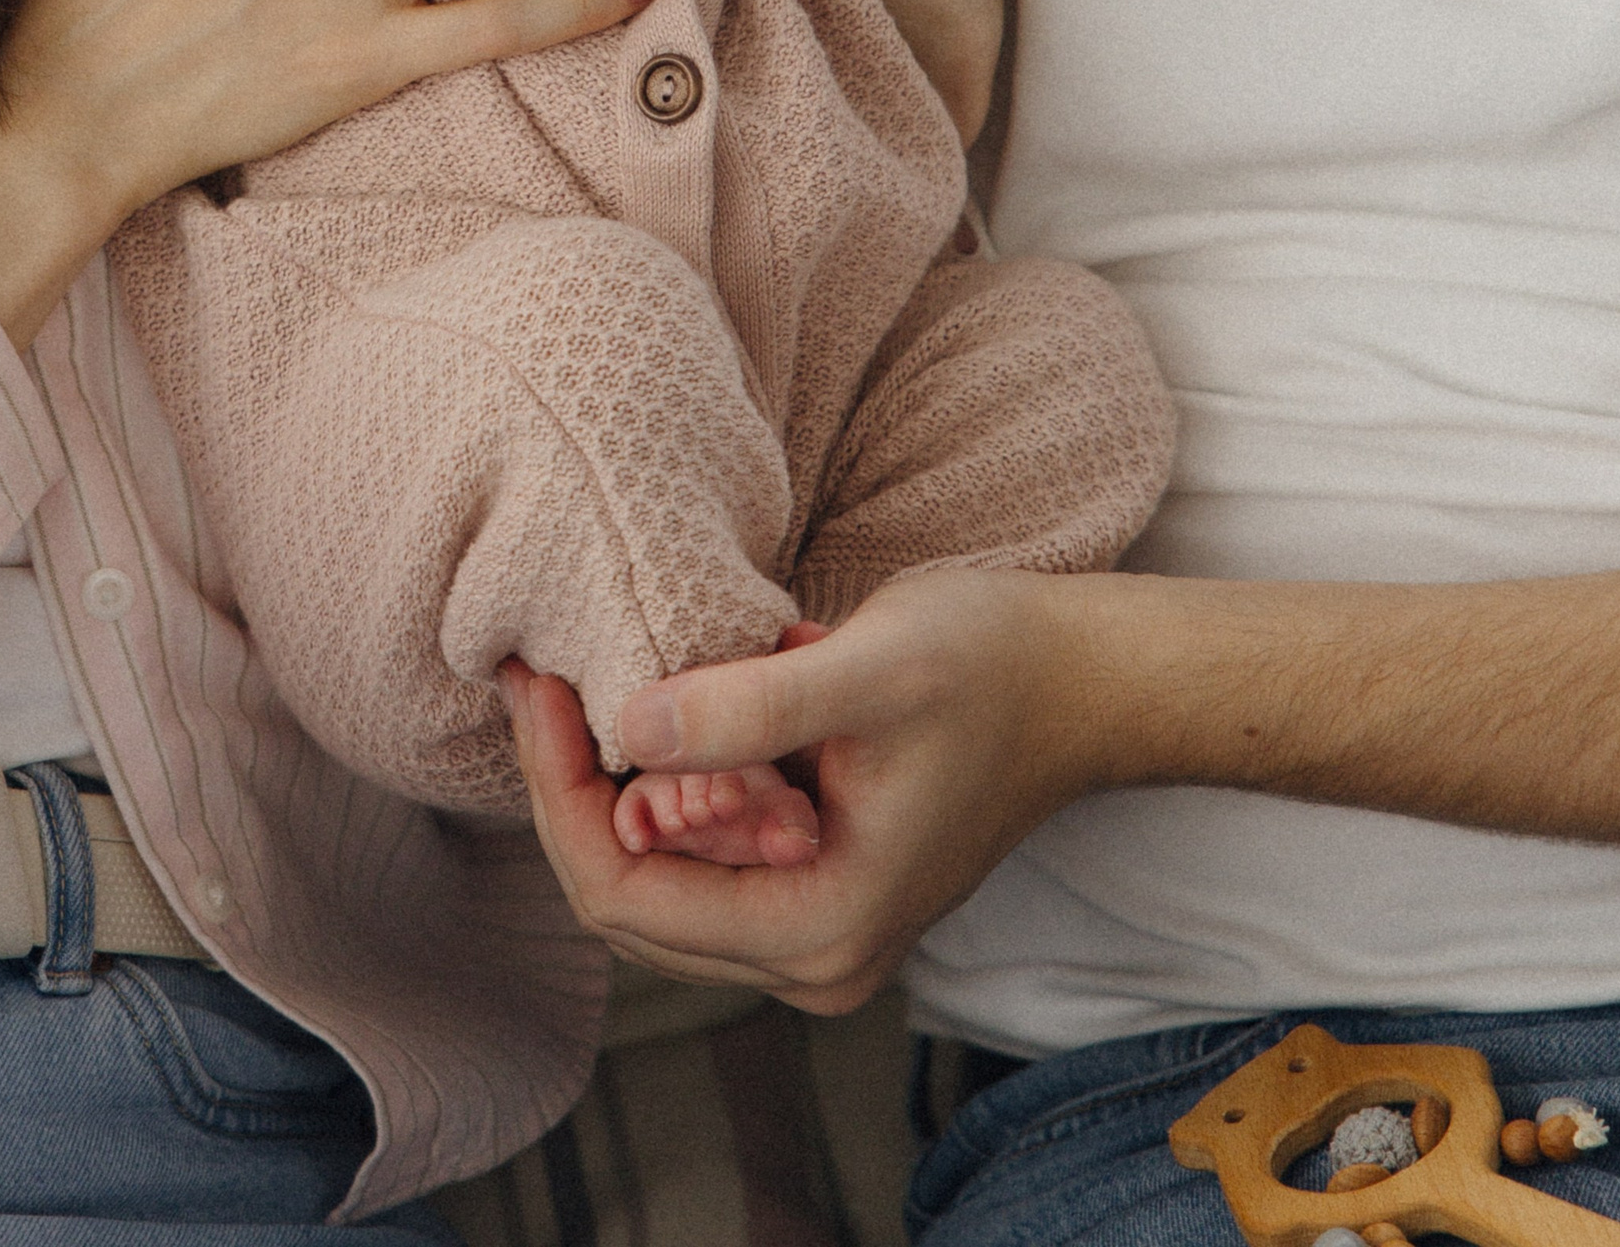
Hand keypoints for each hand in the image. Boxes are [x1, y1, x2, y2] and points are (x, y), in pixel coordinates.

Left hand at [501, 573, 1098, 1008]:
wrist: (1085, 680)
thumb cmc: (993, 665)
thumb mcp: (867, 670)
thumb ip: (749, 708)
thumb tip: (628, 725)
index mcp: (818, 930)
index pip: (622, 895)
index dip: (557, 794)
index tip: (538, 684)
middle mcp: (810, 956)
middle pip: (624, 899)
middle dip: (564, 790)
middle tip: (534, 674)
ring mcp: (813, 924)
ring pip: (651, 877)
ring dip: (601, 785)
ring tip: (568, 679)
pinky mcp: (814, 877)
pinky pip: (696, 851)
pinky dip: (652, 783)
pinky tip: (641, 700)